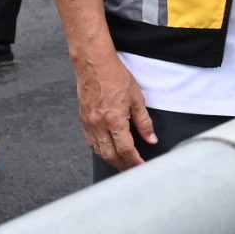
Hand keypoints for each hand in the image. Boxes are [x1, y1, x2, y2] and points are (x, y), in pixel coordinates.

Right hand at [76, 52, 157, 169]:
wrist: (93, 64)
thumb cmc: (115, 77)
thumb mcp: (137, 99)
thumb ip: (144, 122)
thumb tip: (151, 139)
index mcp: (114, 120)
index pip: (126, 150)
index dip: (135, 161)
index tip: (142, 167)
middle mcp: (98, 125)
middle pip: (110, 155)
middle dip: (123, 165)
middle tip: (133, 169)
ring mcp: (88, 124)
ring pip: (99, 151)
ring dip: (111, 160)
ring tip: (123, 164)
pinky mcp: (83, 121)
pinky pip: (91, 142)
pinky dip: (100, 150)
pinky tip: (108, 151)